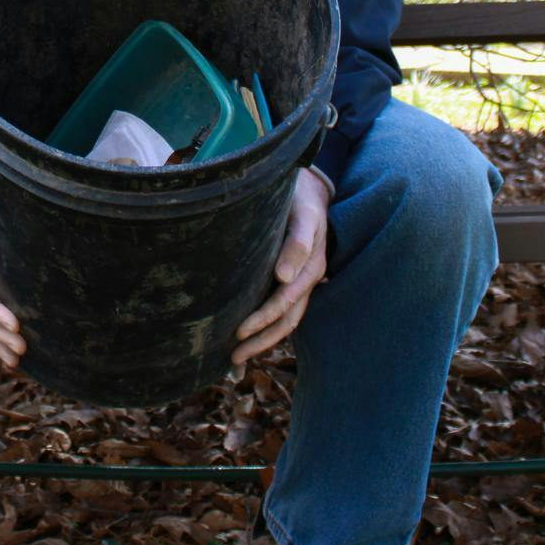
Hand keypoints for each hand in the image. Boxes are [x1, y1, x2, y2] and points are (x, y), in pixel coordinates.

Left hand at [232, 167, 331, 364]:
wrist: (311, 188)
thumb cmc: (302, 199)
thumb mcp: (303, 216)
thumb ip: (297, 243)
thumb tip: (283, 278)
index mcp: (311, 266)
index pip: (285, 302)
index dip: (262, 319)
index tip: (238, 331)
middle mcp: (308, 279)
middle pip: (287, 320)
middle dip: (261, 340)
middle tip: (232, 357)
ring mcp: (302, 281)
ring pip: (287, 320)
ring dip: (264, 340)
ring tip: (237, 355)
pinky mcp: (294, 279)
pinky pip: (285, 310)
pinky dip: (268, 326)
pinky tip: (250, 334)